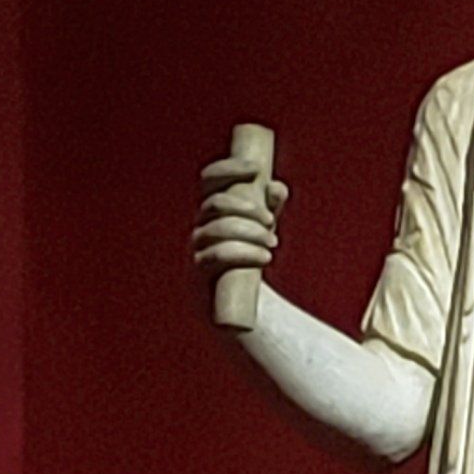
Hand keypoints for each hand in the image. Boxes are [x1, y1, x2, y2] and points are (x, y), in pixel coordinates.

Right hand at [192, 149, 287, 286]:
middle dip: (247, 208)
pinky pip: (218, 255)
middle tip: (271, 220)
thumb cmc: (247, 259)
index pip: (210, 179)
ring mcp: (197, 249)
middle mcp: (200, 225)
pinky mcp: (200, 273)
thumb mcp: (262, 229)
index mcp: (211, 210)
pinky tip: (265, 257)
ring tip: (273, 243)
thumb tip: (276, 188)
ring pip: (219, 229)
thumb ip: (270, 206)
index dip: (229, 169)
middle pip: (215, 203)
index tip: (256, 170)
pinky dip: (246, 253)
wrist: (233, 305)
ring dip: (251, 232)